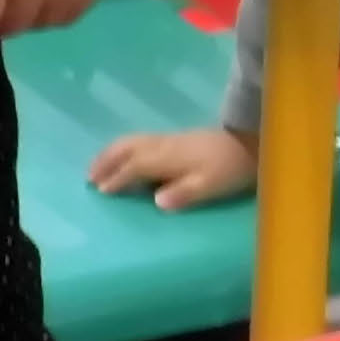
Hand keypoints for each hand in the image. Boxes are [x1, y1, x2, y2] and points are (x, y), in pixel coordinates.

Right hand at [90, 128, 259, 210]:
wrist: (250, 141)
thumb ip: (184, 193)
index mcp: (168, 157)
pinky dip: (125, 148)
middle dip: (106, 161)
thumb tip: (156, 202)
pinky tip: (125, 157)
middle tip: (89, 177)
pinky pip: (140, 140)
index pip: (135, 166)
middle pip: (127, 148)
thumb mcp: (211, 185)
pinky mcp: (176, 138)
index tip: (100, 191)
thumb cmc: (230, 168)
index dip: (116, 178)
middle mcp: (163, 145)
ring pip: (132, 141)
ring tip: (99, 167)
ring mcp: (169, 139)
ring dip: (112, 153)